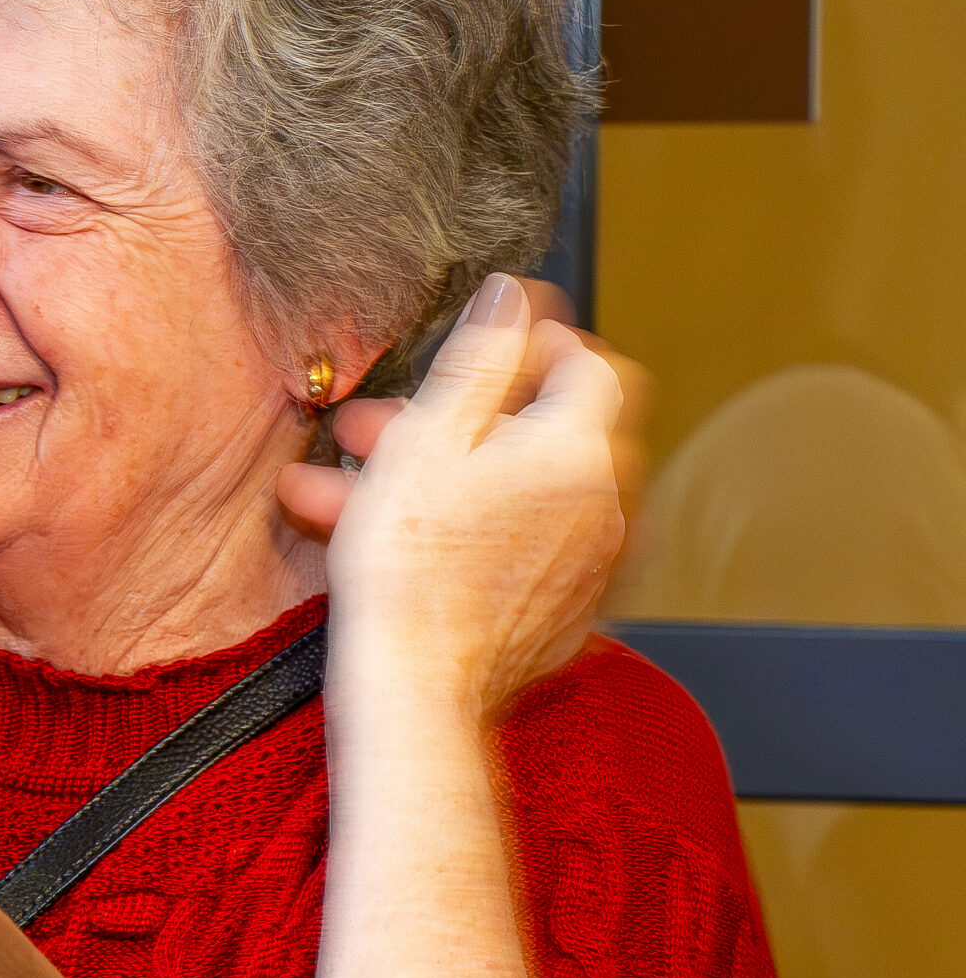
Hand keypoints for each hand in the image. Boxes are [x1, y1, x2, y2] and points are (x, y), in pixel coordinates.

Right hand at [298, 273, 625, 716]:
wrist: (418, 685)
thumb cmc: (412, 570)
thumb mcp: (429, 436)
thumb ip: (481, 356)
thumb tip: (514, 293)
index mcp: (579, 447)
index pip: (591, 363)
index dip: (538, 344)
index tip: (486, 348)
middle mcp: (606, 499)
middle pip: (551, 428)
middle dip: (465, 417)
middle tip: (391, 424)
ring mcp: (595, 557)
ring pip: (529, 486)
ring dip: (456, 472)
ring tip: (370, 487)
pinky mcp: (570, 604)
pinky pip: (531, 541)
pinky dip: (480, 525)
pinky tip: (412, 535)